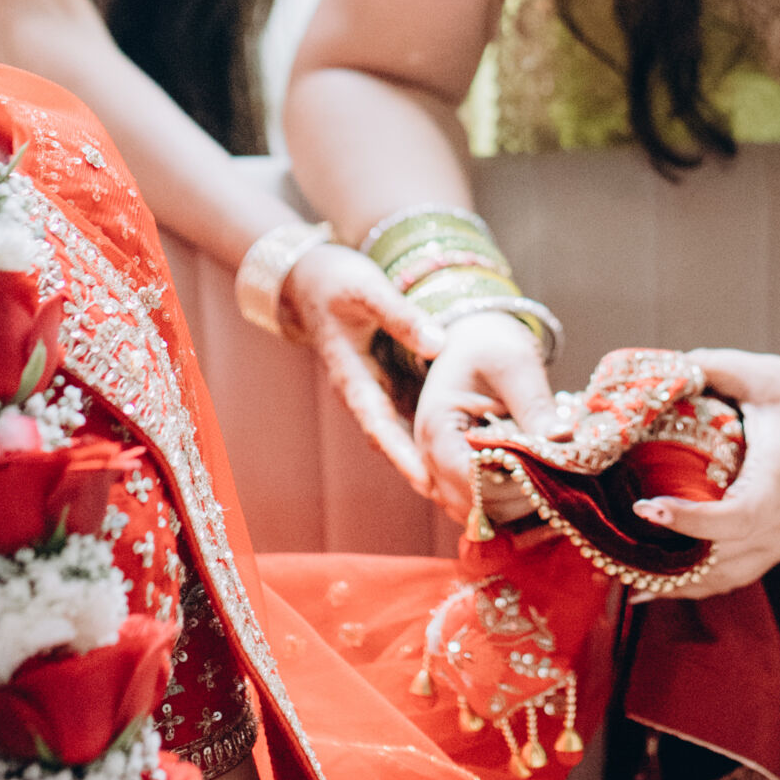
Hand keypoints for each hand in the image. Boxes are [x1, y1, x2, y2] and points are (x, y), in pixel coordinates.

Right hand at [279, 243, 444, 496]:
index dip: (404, 457)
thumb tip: (437, 343)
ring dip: (431, 461)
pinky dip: (432, 435)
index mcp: (353, 378)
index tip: (429, 482)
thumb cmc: (334, 282)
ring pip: (404, 435)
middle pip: (395, 444)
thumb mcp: (367, 290)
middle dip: (424, 473)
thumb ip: (401, 316)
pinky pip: (410, 416)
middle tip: (461, 501)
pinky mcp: (386, 384)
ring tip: (470, 487)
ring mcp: (374, 391)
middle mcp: (363, 394)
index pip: (379, 427)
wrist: (309, 278)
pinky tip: (466, 445)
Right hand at [414, 309, 556, 522]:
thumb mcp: (515, 365)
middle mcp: (429, 455)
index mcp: (436, 425)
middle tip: (560, 487)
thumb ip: (534, 403)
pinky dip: (508, 509)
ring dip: (512, 511)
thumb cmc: (490, 345)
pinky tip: (541, 496)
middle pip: (469, 503)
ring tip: (554, 493)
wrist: (475, 342)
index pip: (466, 476)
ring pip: (474, 514)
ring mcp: (440, 469)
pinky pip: (480, 508)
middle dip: (515, 501)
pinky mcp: (458, 475)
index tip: (548, 475)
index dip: (507, 484)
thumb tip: (563, 439)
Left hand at [631, 350, 779, 593]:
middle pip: (723, 561)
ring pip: (728, 577)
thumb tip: (659, 369)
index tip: (646, 507)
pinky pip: (738, 575)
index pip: (736, 518)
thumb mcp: (767, 375)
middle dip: (668, 562)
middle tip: (612, 548)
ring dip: (678, 580)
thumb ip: (713, 368)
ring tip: (624, 571)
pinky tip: (658, 583)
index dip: (690, 521)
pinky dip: (699, 581)